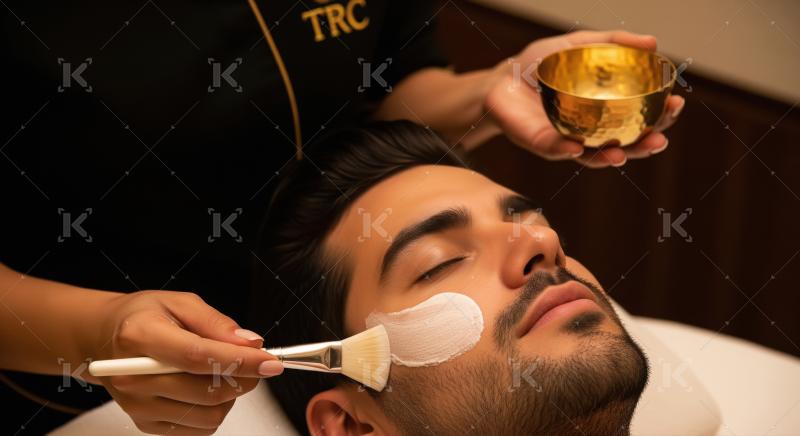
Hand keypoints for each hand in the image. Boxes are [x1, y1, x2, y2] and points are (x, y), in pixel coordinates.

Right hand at [90, 290, 280, 434]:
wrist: (106, 339)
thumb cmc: (144, 317)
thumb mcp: (181, 302)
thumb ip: (217, 323)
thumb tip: (251, 343)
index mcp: (140, 337)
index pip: (198, 357)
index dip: (240, 362)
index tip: (270, 361)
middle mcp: (133, 377)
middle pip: (206, 391)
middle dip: (243, 378)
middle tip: (256, 362)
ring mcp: (138, 406)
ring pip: (208, 416)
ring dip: (230, 396)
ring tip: (223, 372)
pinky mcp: (146, 424)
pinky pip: (198, 429)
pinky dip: (214, 411)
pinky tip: (207, 388)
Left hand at [485, 30, 684, 167]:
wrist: (500, 78)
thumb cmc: (541, 65)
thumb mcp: (580, 45)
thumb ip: (613, 42)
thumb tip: (653, 42)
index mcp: (605, 111)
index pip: (640, 117)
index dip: (660, 114)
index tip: (676, 103)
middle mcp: (590, 133)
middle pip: (625, 144)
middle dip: (645, 144)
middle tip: (661, 137)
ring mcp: (565, 141)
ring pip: (593, 156)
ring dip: (611, 158)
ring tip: (623, 155)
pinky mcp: (538, 143)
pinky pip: (553, 149)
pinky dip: (565, 150)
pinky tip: (576, 148)